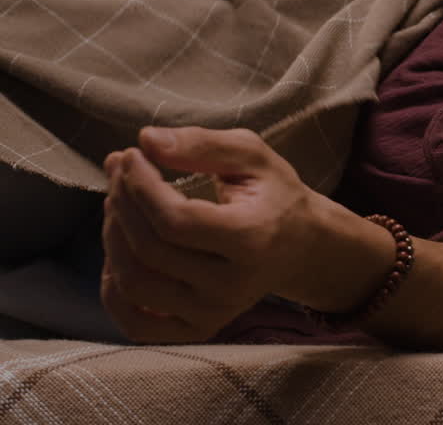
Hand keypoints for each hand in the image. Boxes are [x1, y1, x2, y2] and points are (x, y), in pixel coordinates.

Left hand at [99, 127, 322, 342]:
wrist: (302, 246)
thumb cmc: (275, 195)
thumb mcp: (252, 156)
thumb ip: (201, 144)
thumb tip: (146, 141)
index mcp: (253, 238)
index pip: (175, 221)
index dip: (140, 186)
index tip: (131, 155)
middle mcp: (233, 284)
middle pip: (150, 248)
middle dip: (122, 203)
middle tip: (120, 173)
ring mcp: (215, 312)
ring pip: (135, 282)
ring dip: (112, 238)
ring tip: (118, 206)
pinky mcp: (199, 328)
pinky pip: (136, 323)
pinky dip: (112, 291)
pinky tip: (118, 256)